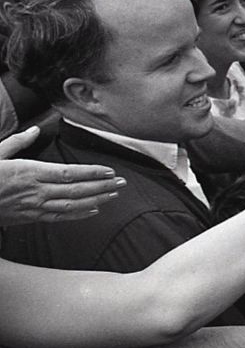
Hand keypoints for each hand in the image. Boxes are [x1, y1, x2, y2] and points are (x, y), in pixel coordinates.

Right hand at [0, 126, 124, 225]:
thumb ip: (19, 141)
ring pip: (72, 205)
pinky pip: (59, 218)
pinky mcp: (30, 217)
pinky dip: (79, 215)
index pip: (70, 173)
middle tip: (122, 183)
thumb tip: (36, 129)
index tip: (110, 171)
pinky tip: (93, 210)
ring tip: (114, 195)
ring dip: (96, 200)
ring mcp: (34, 206)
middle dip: (103, 187)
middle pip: (77, 190)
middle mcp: (36, 191)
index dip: (93, 173)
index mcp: (30, 172)